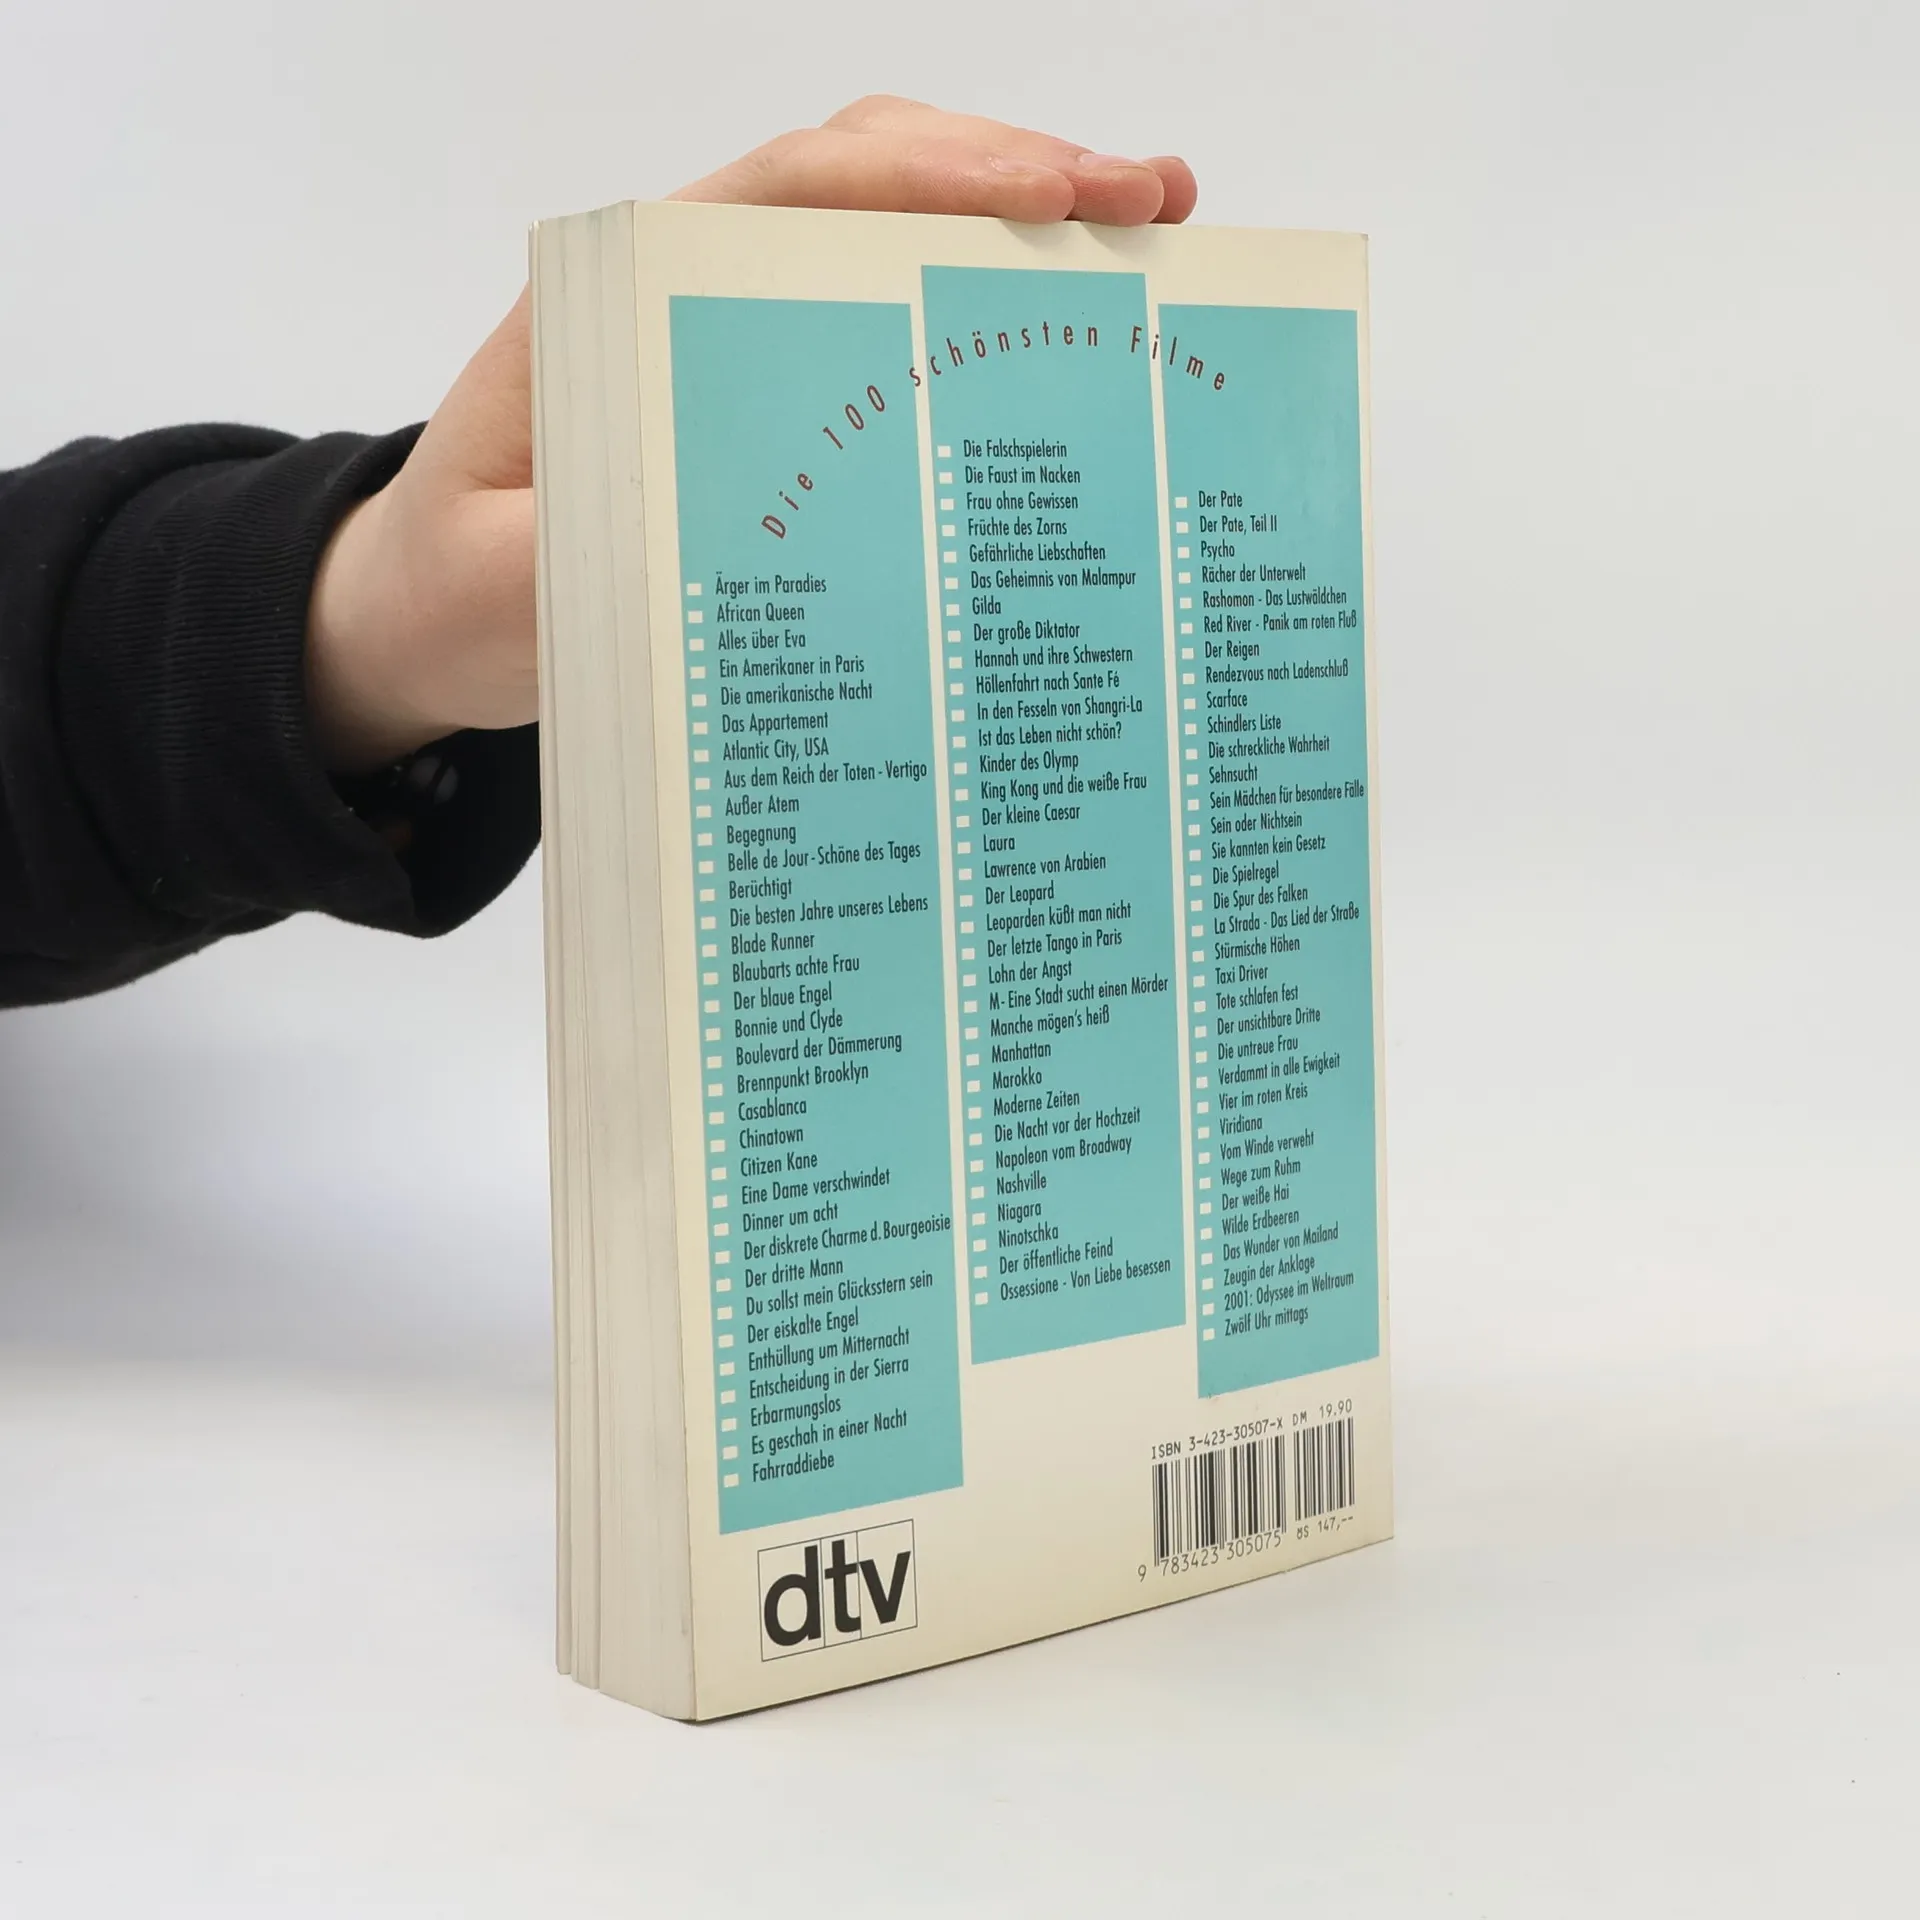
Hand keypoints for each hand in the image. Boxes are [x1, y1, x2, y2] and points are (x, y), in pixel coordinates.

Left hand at [306, 97, 1198, 772]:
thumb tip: (715, 525)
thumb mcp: (496, 581)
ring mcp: (740, 333)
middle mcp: (694, 288)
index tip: (1051, 195)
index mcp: (626, 298)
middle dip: (1014, 175)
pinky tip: (1065, 321)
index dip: (930, 177)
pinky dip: (981, 307)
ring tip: (1147, 233)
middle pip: (867, 182)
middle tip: (1150, 198)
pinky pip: (888, 323)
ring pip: (892, 236)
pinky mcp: (775, 396)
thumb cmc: (455, 585)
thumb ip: (577, 547)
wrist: (425, 610)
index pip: (792, 189)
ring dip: (1017, 227)